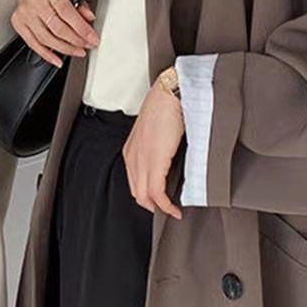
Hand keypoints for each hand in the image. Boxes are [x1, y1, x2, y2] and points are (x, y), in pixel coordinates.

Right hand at [11, 0, 98, 67]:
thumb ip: (80, 4)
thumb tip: (89, 18)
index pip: (67, 12)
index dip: (81, 28)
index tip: (92, 38)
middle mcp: (34, 1)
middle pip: (57, 28)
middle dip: (75, 40)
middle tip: (87, 45)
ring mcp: (24, 13)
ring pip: (46, 38)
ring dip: (64, 49)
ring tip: (77, 51)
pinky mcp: (18, 24)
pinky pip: (33, 44)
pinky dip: (47, 55)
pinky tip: (58, 60)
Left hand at [123, 79, 184, 219]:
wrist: (169, 94)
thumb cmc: (166, 107)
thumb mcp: (156, 132)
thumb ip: (157, 149)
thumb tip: (169, 163)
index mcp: (132, 150)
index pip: (135, 182)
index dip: (147, 196)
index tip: (160, 201)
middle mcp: (133, 157)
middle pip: (137, 192)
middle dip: (152, 205)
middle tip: (168, 210)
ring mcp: (142, 160)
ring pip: (144, 196)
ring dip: (160, 207)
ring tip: (173, 211)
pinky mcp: (154, 162)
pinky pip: (156, 192)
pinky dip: (166, 205)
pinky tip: (174, 209)